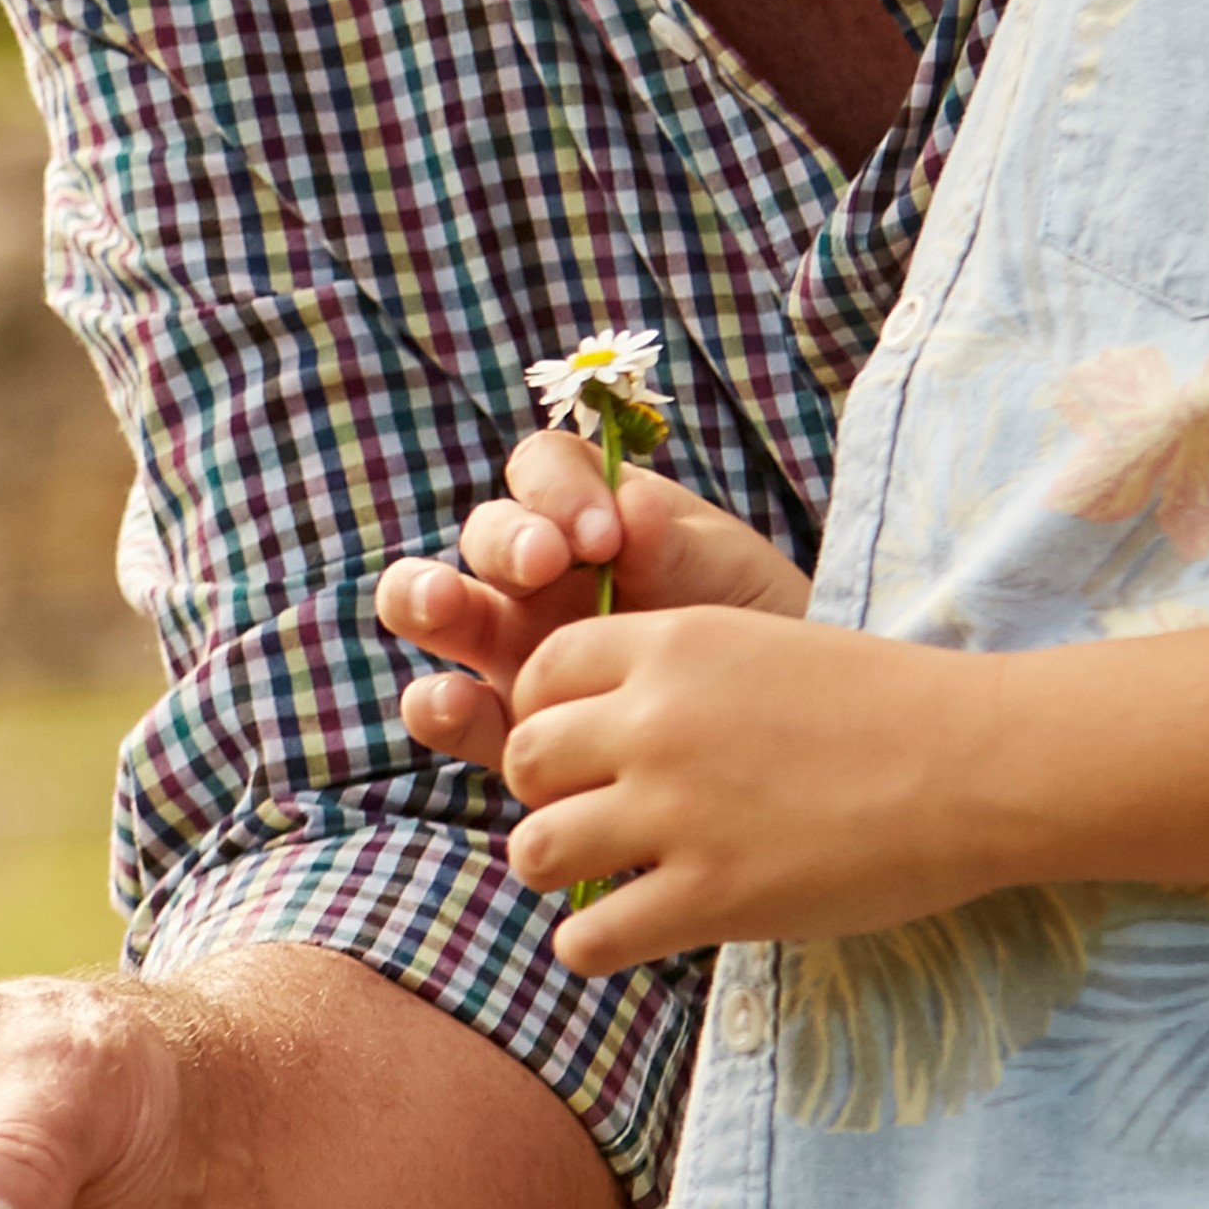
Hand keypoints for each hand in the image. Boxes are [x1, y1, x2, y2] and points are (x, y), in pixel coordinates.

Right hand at [373, 426, 817, 782]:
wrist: (785, 737)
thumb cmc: (752, 630)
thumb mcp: (727, 577)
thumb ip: (676, 546)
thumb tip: (632, 506)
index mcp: (591, 517)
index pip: (542, 471)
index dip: (556, 489)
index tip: (605, 532)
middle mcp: (537, 576)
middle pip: (484, 535)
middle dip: (502, 540)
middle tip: (543, 562)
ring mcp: (510, 648)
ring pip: (433, 607)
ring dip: (423, 596)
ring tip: (446, 605)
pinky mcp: (503, 726)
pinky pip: (448, 709)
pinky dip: (436, 702)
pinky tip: (455, 701)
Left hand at [499, 599, 996, 963]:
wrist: (981, 765)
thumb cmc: (892, 708)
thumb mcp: (768, 648)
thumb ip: (682, 675)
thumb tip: (610, 719)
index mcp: (674, 645)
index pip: (542, 671)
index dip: (548, 713)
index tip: (583, 748)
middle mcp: (657, 721)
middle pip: (524, 759)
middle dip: (546, 794)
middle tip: (593, 818)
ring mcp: (678, 811)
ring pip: (535, 850)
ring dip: (557, 870)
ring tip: (603, 880)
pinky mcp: (710, 896)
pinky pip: (588, 938)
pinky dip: (590, 946)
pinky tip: (624, 937)